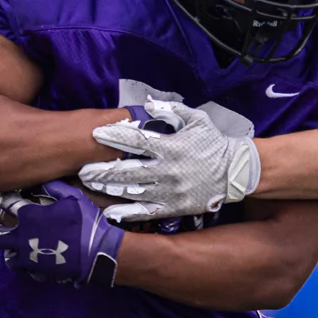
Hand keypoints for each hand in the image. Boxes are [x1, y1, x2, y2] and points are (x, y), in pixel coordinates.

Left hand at [0, 182, 123, 285]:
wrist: (97, 253)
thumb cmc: (85, 223)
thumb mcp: (73, 197)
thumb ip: (54, 187)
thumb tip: (42, 181)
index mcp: (28, 216)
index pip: (6, 203)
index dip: (5, 198)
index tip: (5, 198)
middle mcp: (22, 237)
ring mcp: (28, 258)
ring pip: (8, 257)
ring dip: (9, 251)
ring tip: (13, 247)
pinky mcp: (38, 272)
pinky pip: (25, 271)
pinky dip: (26, 265)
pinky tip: (32, 261)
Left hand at [79, 100, 259, 223]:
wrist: (235, 172)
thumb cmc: (213, 143)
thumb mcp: (196, 119)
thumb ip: (171, 111)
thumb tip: (148, 104)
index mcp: (171, 146)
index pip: (137, 140)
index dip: (115, 136)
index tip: (95, 134)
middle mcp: (168, 170)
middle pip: (128, 170)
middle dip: (103, 169)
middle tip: (81, 168)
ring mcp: (170, 191)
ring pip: (133, 191)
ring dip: (109, 189)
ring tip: (89, 185)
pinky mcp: (174, 207)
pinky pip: (146, 212)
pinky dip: (126, 213)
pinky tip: (109, 212)